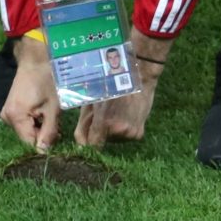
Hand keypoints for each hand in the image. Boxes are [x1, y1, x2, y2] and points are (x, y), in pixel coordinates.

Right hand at [0, 36, 60, 151]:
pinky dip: (34, 119)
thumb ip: (49, 131)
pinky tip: (43, 109)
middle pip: (27, 136)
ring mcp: (7, 112)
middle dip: (43, 132)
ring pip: (26, 129)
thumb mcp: (53, 107)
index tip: (58, 134)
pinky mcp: (10, 107)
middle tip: (56, 121)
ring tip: (50, 112)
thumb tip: (43, 152)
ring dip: (39, 125)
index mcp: (16, 116)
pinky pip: (23, 121)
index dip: (45, 141)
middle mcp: (7, 117)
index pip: (30, 142)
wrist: (36, 59)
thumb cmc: (47, 80)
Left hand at [74, 28, 171, 146]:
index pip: (93, 145)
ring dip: (113, 130)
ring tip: (117, 111)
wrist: (140, 75)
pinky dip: (124, 129)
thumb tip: (80, 143)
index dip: (89, 140)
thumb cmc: (112, 82)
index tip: (90, 133)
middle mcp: (118, 131)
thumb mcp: (93, 99)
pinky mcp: (139, 133)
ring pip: (115, 140)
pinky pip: (126, 136)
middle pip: (104, 142)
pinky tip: (126, 114)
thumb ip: (85, 122)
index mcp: (104, 122)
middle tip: (106, 113)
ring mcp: (130, 133)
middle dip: (101, 131)